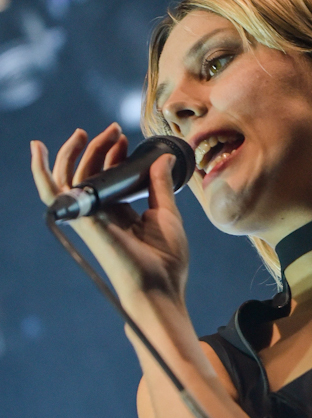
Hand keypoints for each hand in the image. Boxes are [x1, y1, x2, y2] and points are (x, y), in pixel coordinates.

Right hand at [30, 123, 190, 312]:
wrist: (159, 287)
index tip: (124, 139)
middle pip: (87, 171)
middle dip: (97, 147)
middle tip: (113, 130)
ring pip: (69, 177)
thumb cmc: (166, 260)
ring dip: (74, 152)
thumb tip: (164, 157)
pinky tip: (37, 150)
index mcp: (119, 212)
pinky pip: (53, 193)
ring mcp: (89, 216)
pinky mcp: (82, 219)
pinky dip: (41, 172)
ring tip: (86, 133)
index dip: (112, 154)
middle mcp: (100, 213)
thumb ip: (160, 185)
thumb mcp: (167, 214)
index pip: (106, 176)